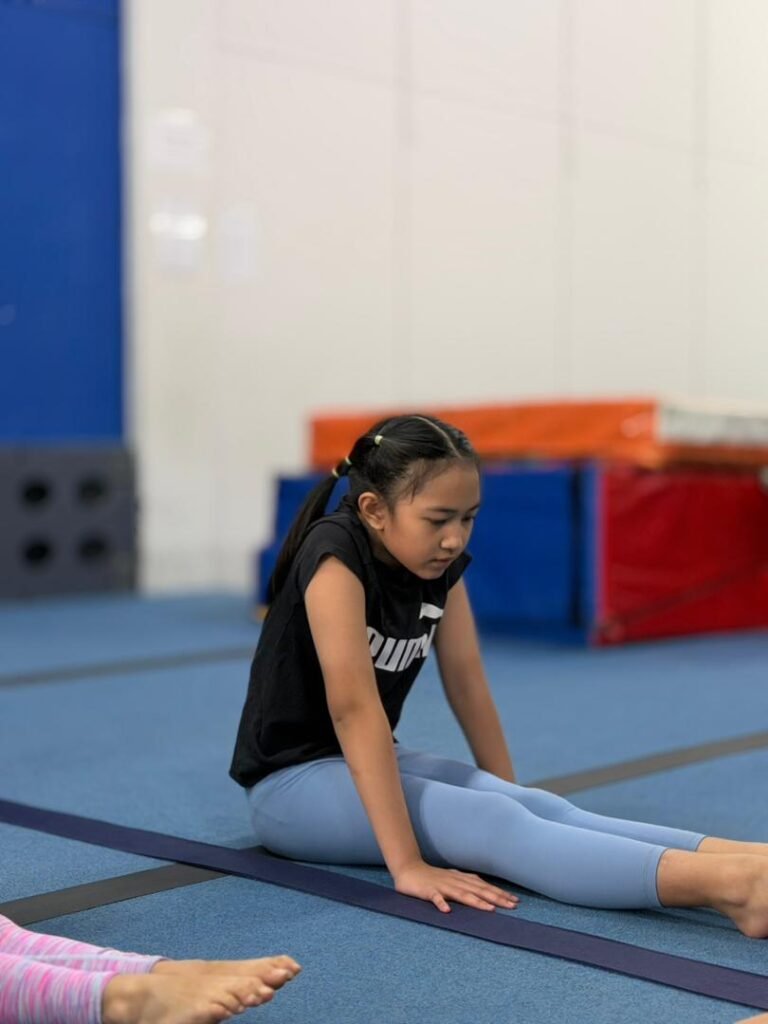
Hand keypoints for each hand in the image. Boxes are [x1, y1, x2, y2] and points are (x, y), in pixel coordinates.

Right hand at [394, 860, 518, 913]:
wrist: (408, 870)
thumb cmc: (432, 877)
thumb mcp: (453, 879)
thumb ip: (467, 884)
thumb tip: (485, 890)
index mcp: (461, 879)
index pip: (484, 886)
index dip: (499, 893)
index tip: (515, 901)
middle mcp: (455, 882)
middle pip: (478, 890)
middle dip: (496, 898)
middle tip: (512, 906)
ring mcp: (442, 886)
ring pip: (461, 894)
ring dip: (476, 902)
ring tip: (490, 910)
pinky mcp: (428, 891)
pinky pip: (435, 898)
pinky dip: (441, 904)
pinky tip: (447, 911)